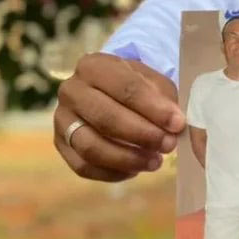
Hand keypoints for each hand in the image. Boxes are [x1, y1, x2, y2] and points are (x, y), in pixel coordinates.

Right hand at [54, 53, 185, 181]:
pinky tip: (136, 169)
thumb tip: (175, 124)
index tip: (178, 124)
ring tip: (155, 161)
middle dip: (142, 135)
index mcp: (94, 66)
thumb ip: (165, 99)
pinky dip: (113, 172)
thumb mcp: (153, 82)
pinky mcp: (60, 145)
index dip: (154, 108)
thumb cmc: (136, 86)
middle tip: (169, 145)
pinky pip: (83, 166)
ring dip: (127, 158)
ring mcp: (61, 119)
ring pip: (91, 146)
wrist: (108, 92)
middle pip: (106, 118)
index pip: (126, 88)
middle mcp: (71, 90)